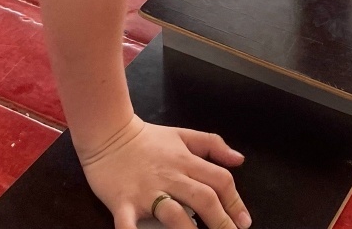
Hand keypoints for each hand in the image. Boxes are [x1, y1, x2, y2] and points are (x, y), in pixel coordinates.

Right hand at [80, 116, 250, 228]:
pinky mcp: (122, 202)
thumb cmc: (147, 139)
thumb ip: (212, 144)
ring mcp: (146, 191)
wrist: (107, 133)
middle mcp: (169, 176)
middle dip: (222, 222)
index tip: (244, 222)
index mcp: (185, 161)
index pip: (219, 180)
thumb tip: (238, 159)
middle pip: (203, 199)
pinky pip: (128, 225)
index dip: (236, 202)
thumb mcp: (183, 135)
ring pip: (173, 213)